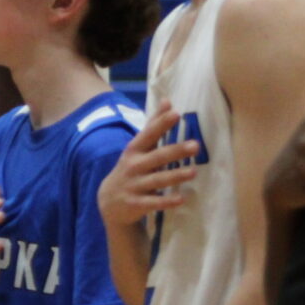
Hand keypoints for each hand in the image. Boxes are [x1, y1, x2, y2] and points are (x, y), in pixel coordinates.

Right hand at [98, 101, 200, 229]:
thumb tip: (167, 101)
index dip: (161, 124)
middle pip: (157, 157)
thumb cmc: (131, 169)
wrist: (109, 202)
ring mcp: (134, 186)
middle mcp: (134, 166)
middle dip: (176, 151)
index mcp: (135, 150)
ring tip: (193, 172)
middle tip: (195, 145)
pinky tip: (181, 199)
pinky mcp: (136, 204)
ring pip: (157, 180)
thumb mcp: (137, 148)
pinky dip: (167, 201)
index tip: (176, 114)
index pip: (149, 134)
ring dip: (175, 176)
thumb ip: (153, 126)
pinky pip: (153, 202)